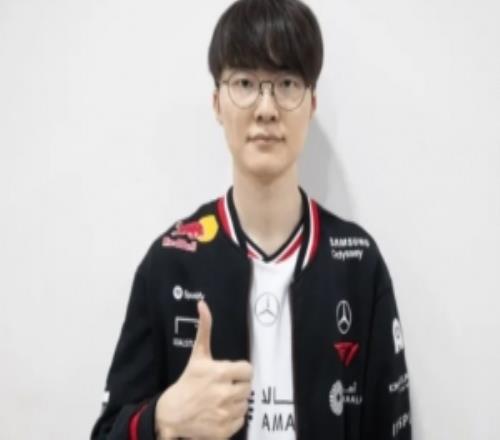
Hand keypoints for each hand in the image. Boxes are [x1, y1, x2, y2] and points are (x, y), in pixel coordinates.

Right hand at [155, 300, 252, 438]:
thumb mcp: (198, 355)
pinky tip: (219, 412)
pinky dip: (232, 418)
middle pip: (248, 388)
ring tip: (220, 399)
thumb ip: (204, 329)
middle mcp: (224, 393)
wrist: (172, 413)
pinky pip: (240, 421)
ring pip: (245, 404)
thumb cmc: (188, 381)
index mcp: (221, 373)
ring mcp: (224, 414)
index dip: (240, 371)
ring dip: (236, 402)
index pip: (248, 370)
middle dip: (237, 386)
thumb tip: (203, 304)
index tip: (230, 374)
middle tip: (223, 387)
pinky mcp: (223, 431)